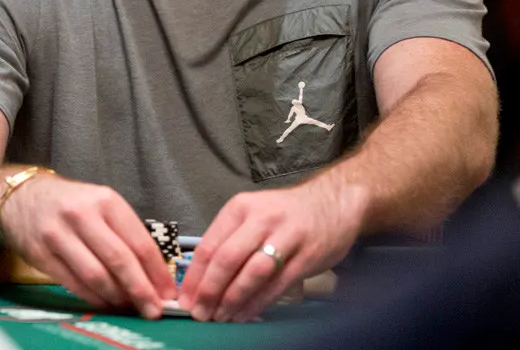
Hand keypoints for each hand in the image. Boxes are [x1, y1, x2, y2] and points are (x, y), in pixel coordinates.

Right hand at [0, 174, 176, 317]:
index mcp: (106, 200)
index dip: (157, 272)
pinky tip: (105, 302)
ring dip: (117, 297)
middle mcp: (82, 214)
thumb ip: (125, 235)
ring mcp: (58, 234)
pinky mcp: (40, 254)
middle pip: (119, 260)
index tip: (168, 292)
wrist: (22, 197)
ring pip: (96, 275)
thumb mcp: (102, 206)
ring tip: (129, 306)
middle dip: (141, 290)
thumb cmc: (71, 204)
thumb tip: (153, 276)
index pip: (139, 242)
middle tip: (154, 310)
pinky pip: (73, 283)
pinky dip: (93, 298)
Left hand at [177, 180, 368, 322]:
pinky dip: (258, 303)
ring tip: (221, 317)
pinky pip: (277, 284)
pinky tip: (246, 313)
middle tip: (200, 312)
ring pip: (252, 272)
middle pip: (227, 258)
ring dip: (233, 299)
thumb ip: (229, 240)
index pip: (209, 244)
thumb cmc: (287, 213)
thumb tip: (201, 278)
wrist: (335, 201)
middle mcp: (262, 218)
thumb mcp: (253, 214)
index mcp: (241, 207)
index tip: (185, 298)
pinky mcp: (307, 255)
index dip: (194, 276)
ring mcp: (286, 236)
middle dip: (209, 290)